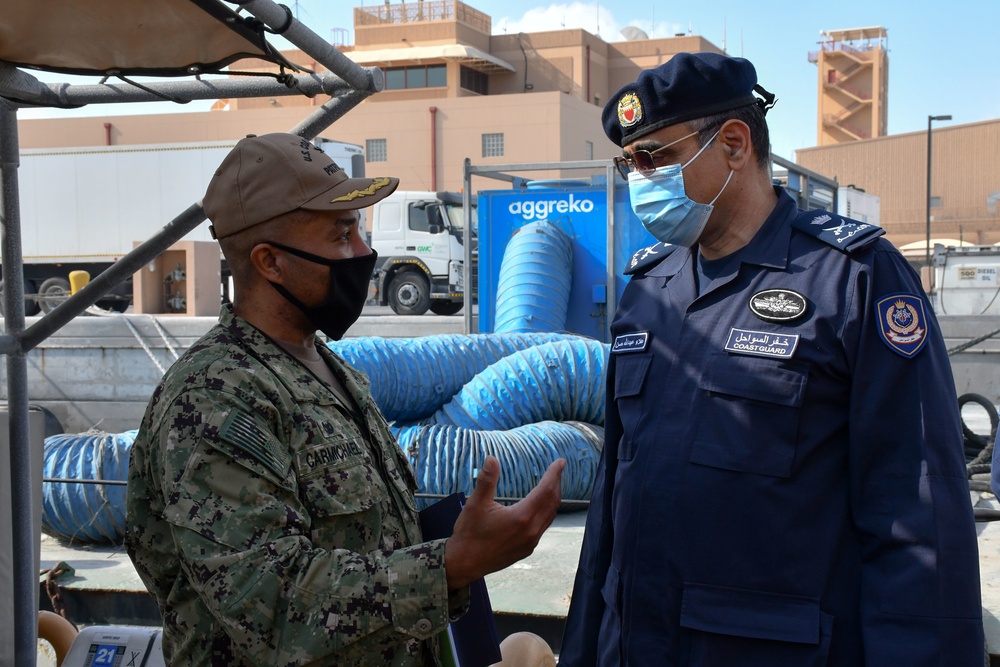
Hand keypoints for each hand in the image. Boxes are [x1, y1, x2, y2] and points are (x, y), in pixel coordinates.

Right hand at [444, 455, 565, 590]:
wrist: (464, 564)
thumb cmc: (469, 533)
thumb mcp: (475, 504)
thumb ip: (487, 480)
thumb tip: (492, 458)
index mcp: (522, 516)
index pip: (545, 490)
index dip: (554, 474)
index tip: (561, 461)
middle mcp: (531, 530)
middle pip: (552, 502)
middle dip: (556, 484)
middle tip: (558, 470)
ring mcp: (531, 542)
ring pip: (550, 516)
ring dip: (553, 498)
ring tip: (551, 485)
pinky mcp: (527, 549)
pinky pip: (543, 527)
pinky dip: (546, 512)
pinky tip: (539, 508)